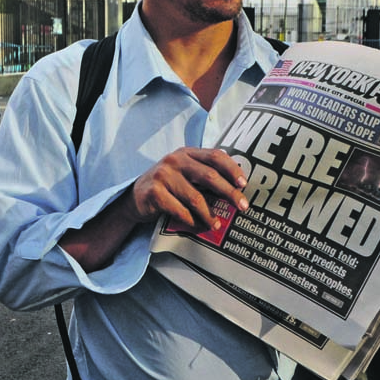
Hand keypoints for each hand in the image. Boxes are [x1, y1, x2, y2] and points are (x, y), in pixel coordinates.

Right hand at [127, 147, 249, 230]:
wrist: (135, 198)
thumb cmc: (166, 186)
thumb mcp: (183, 172)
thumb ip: (204, 173)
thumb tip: (236, 186)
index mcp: (186, 153)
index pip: (215, 156)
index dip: (232, 169)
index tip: (244, 184)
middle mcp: (174, 160)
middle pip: (209, 176)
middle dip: (229, 193)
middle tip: (243, 206)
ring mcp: (163, 175)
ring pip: (195, 198)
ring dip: (210, 214)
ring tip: (217, 224)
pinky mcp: (154, 193)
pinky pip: (180, 211)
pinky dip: (192, 221)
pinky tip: (198, 226)